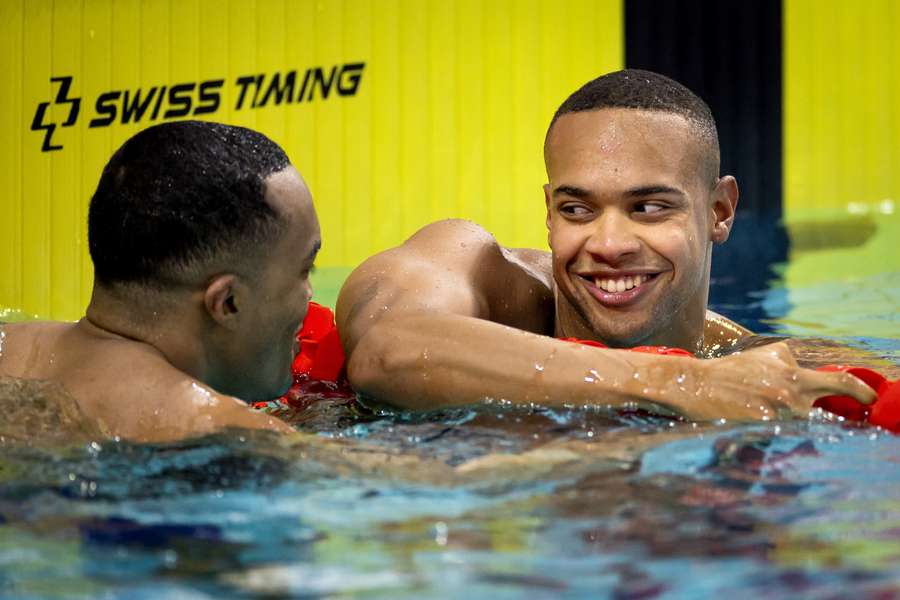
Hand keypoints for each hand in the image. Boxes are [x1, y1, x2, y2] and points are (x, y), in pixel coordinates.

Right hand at [679, 342, 876, 421]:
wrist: (695, 384)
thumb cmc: (730, 371)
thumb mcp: (764, 357)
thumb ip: (791, 364)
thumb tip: (812, 375)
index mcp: (794, 377)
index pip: (840, 382)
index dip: (862, 392)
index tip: (871, 400)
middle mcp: (790, 398)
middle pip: (815, 414)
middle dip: (801, 414)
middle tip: (779, 410)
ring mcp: (777, 418)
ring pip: (794, 425)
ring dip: (780, 422)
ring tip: (750, 410)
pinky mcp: (761, 433)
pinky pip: (776, 436)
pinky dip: (766, 431)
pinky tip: (744, 420)